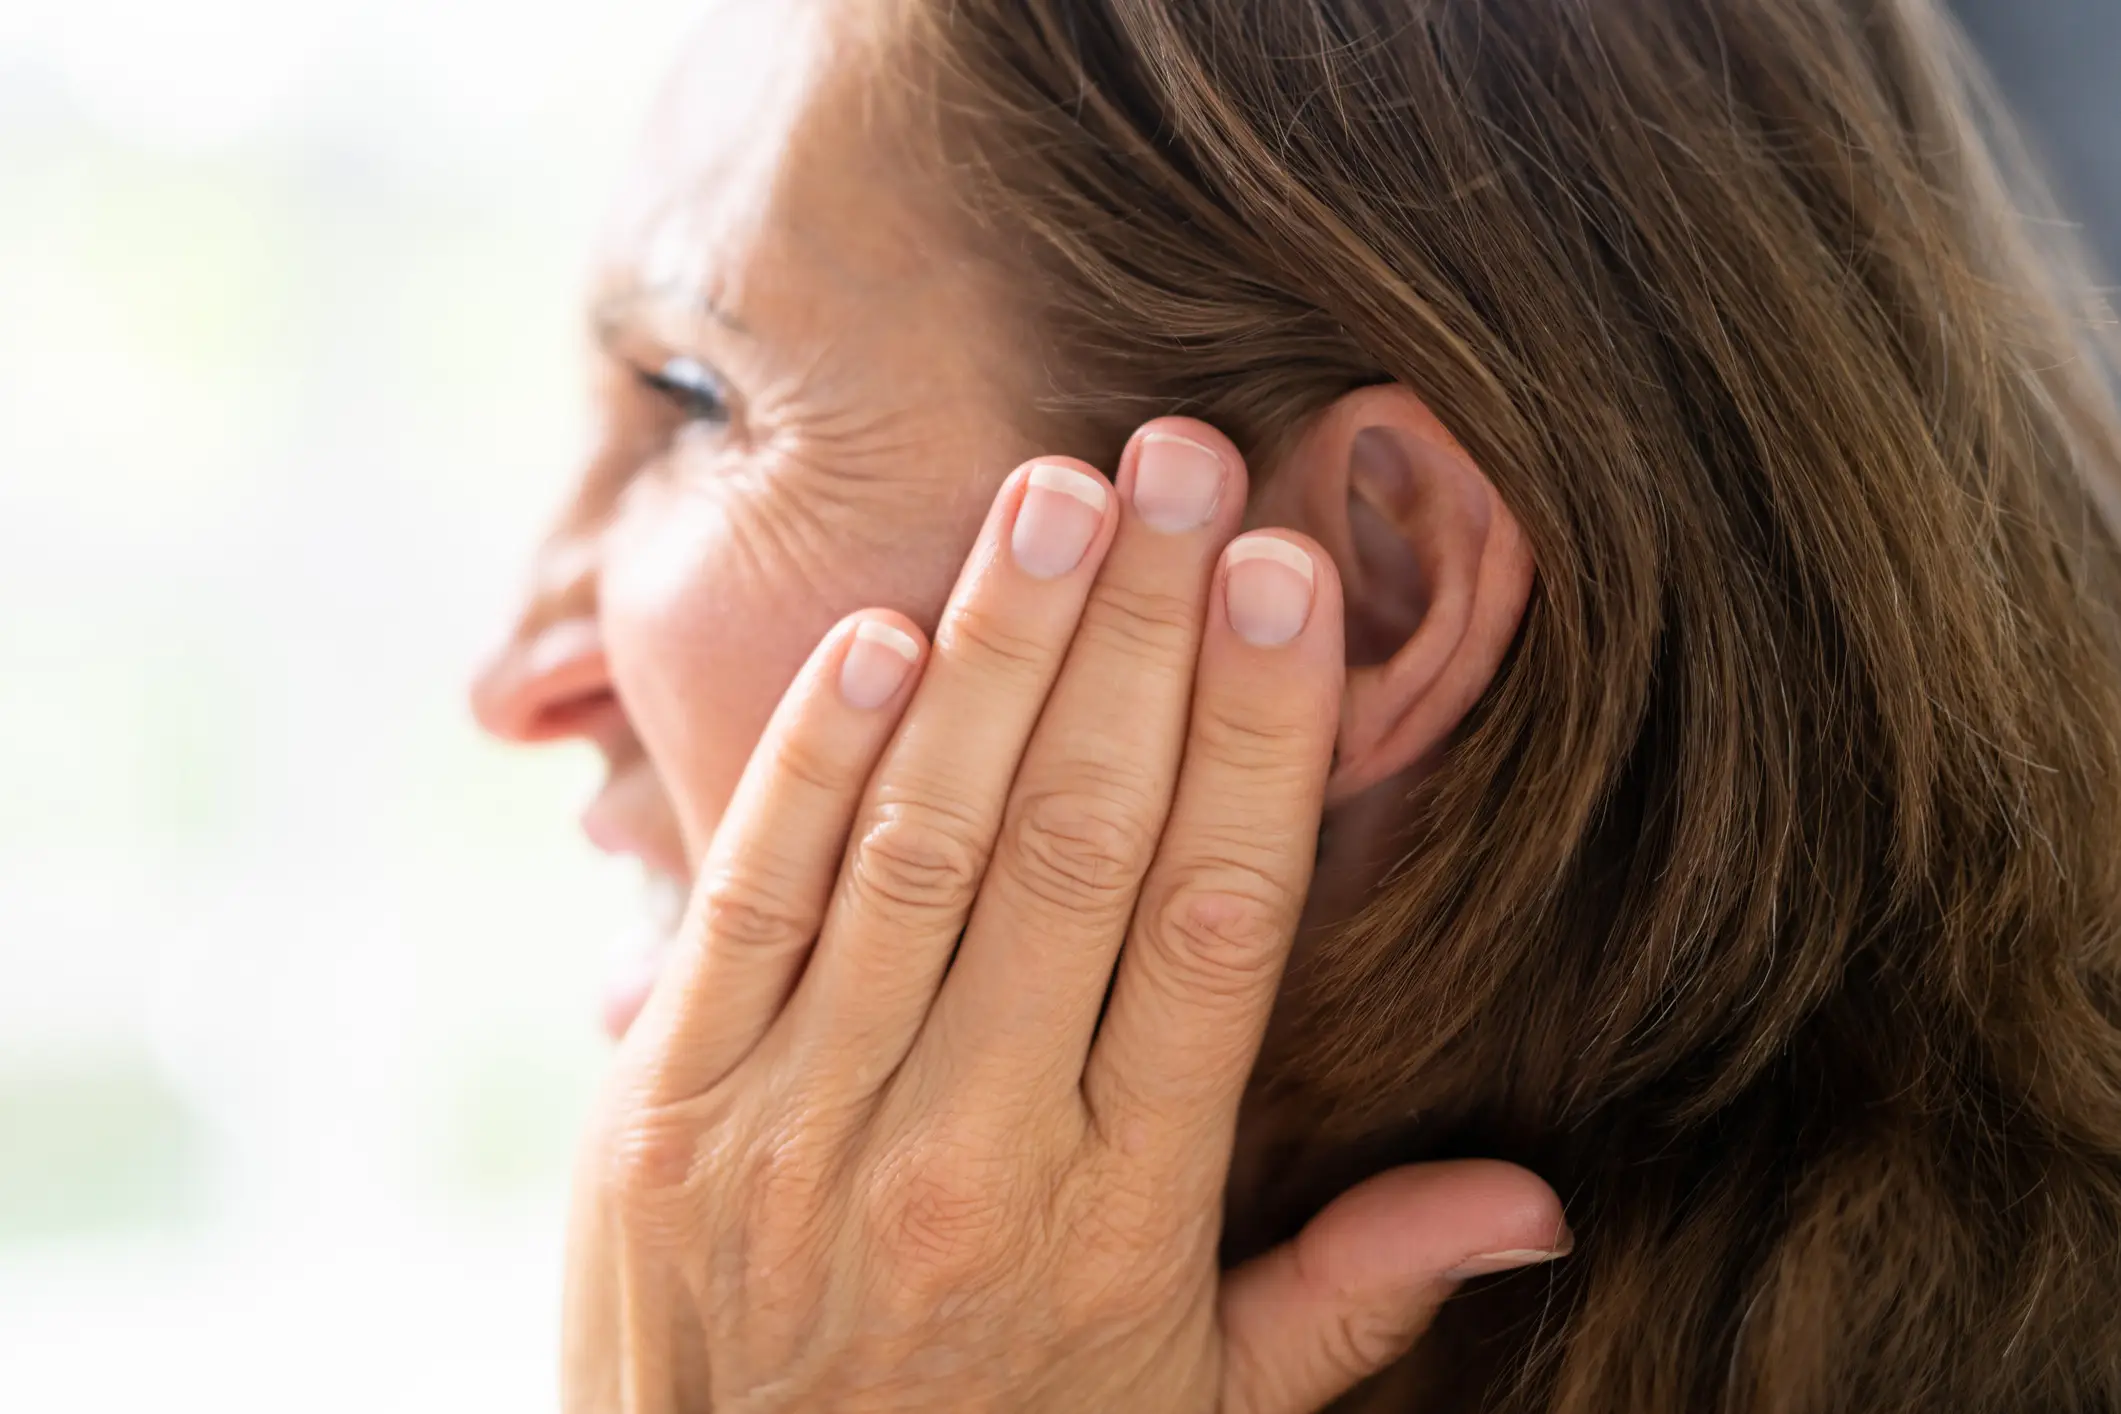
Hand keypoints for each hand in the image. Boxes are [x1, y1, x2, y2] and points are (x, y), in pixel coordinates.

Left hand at [562, 418, 1568, 1413]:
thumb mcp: (1197, 1412)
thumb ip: (1354, 1293)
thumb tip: (1540, 1199)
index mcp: (1122, 1207)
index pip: (1219, 922)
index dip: (1260, 736)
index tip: (1288, 581)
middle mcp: (969, 1146)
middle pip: (1078, 841)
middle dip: (1142, 635)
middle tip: (1188, 461)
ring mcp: (802, 1121)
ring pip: (922, 843)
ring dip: (996, 653)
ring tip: (1056, 497)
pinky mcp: (663, 1112)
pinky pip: (749, 906)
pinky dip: (812, 761)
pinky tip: (879, 634)